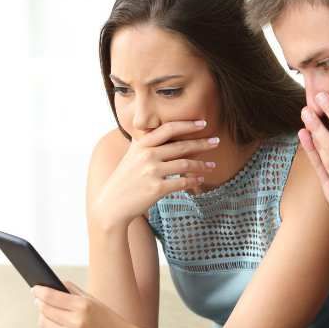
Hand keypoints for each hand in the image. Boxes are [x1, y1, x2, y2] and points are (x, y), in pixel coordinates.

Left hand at [33, 281, 137, 327]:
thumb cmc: (110, 322)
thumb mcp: (94, 302)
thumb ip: (74, 292)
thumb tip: (56, 284)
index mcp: (83, 306)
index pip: (52, 296)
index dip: (39, 291)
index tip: (34, 288)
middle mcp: (76, 322)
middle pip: (45, 310)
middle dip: (39, 303)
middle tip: (37, 299)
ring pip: (45, 324)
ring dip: (42, 316)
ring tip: (44, 311)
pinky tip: (55, 325)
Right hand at [90, 120, 219, 229]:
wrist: (112, 204)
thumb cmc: (124, 180)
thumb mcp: (131, 156)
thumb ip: (146, 143)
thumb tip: (166, 134)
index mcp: (141, 144)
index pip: (168, 129)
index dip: (187, 124)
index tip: (203, 123)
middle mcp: (146, 155)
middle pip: (181, 145)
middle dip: (202, 143)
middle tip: (216, 141)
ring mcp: (152, 172)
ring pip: (185, 164)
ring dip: (202, 165)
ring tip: (213, 165)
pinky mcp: (157, 188)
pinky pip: (182, 182)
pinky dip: (193, 180)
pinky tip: (200, 179)